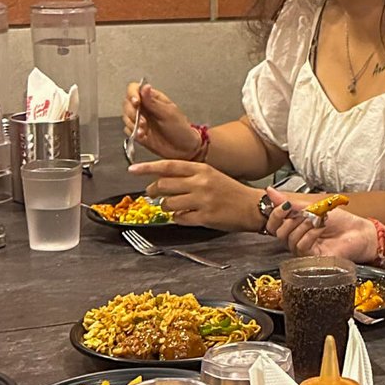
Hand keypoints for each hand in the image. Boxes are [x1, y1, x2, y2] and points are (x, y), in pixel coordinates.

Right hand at [123, 82, 202, 161]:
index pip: (135, 89)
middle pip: (127, 103)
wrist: (183, 149)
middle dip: (132, 112)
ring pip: (126, 117)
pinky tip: (143, 136)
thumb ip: (153, 101)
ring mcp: (140, 120)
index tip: (136, 103)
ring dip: (133, 124)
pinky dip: (133, 133)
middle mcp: (145, 108)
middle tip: (143, 121)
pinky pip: (128, 130)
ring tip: (144, 130)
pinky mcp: (138, 132)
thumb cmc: (180, 129)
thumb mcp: (168, 113)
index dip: (132, 94)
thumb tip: (145, 87)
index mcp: (153, 99)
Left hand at [129, 160, 259, 231]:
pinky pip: (179, 219)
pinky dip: (177, 219)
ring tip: (173, 207)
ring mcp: (202, 200)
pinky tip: (184, 216)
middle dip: (153, 191)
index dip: (147, 167)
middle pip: (164, 185)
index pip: (168, 165)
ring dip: (165, 207)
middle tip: (151, 194)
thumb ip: (188, 175)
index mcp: (201, 169)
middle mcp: (200, 182)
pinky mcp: (204, 217)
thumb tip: (163, 179)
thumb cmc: (230, 191)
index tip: (132, 169)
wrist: (251, 206)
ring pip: (168, 204)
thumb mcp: (210, 175)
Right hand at [267, 204, 377, 261]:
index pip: (273, 224)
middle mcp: (296, 240)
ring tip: (319, 220)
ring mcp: (303, 251)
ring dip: (305, 225)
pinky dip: (310, 235)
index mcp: (294, 227)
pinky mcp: (311, 259)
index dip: (275, 214)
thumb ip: (291, 203)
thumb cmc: (340, 222)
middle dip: (292, 219)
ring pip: (290, 239)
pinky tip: (321, 230)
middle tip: (308, 212)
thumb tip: (269, 191)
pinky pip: (301, 247)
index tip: (285, 205)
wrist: (359, 233)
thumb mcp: (313, 207)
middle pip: (278, 233)